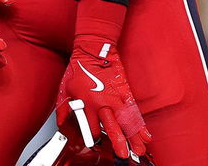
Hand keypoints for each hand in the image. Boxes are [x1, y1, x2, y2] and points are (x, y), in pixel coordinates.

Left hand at [56, 35, 151, 159]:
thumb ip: (63, 109)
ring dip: (133, 138)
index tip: (95, 144)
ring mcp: (115, 98)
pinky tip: (146, 135)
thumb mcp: (64, 89)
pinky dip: (140, 125)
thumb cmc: (78, 69)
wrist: (92, 51)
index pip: (91, 128)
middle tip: (122, 154)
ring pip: (126, 122)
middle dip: (118, 142)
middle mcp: (101, 103)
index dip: (93, 139)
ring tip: (138, 150)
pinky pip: (134, 112)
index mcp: (85, 104)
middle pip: (111, 127)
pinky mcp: (124, 93)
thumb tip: (61, 124)